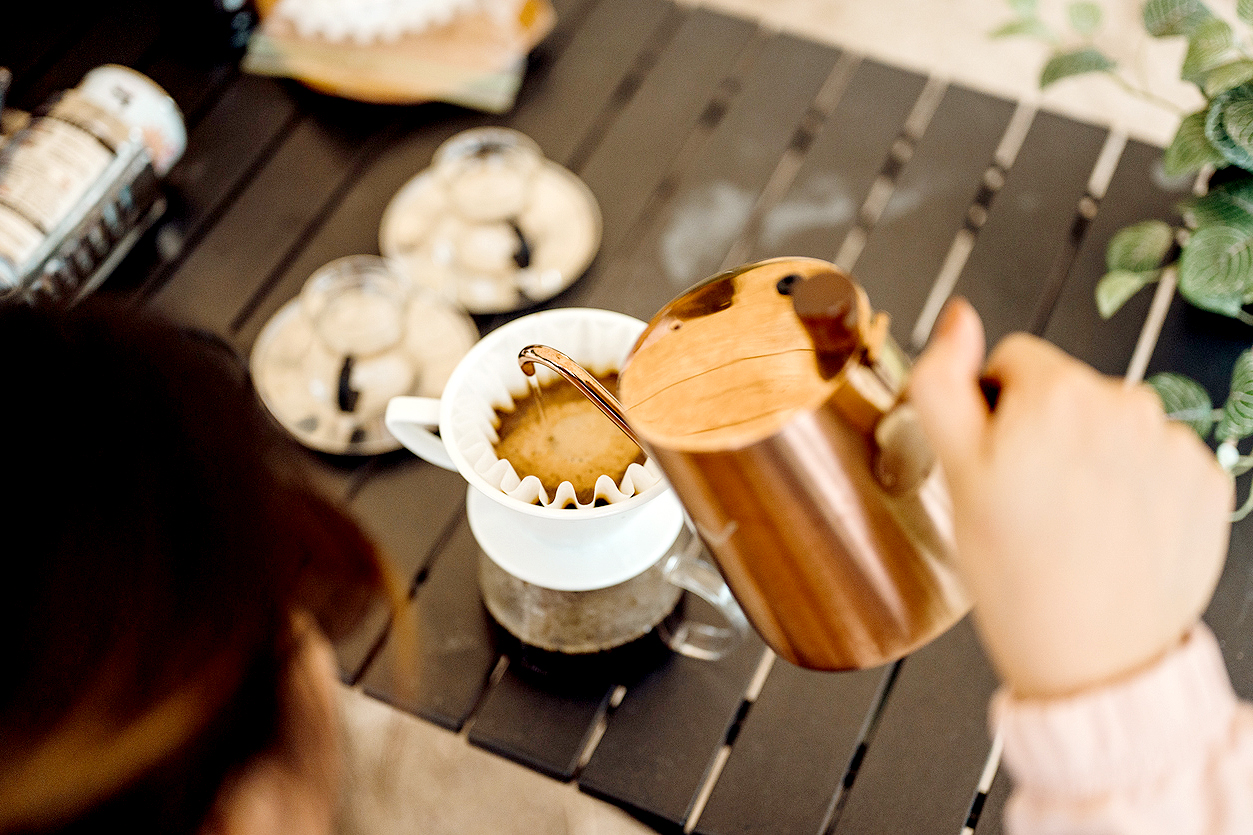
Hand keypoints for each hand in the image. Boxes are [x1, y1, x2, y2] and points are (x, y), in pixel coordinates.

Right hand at [909, 299, 1232, 698]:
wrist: (1094, 660)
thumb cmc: (1016, 572)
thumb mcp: (955, 473)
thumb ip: (943, 381)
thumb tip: (959, 317)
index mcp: (1058, 393)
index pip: (1013, 361)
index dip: (991, 410)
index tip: (994, 464)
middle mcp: (1126, 404)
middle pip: (1066, 391)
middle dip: (1042, 431)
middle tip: (1027, 500)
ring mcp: (1172, 443)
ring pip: (1111, 425)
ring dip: (1089, 456)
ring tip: (1070, 521)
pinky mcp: (1205, 481)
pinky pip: (1155, 460)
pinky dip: (1133, 486)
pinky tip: (1111, 529)